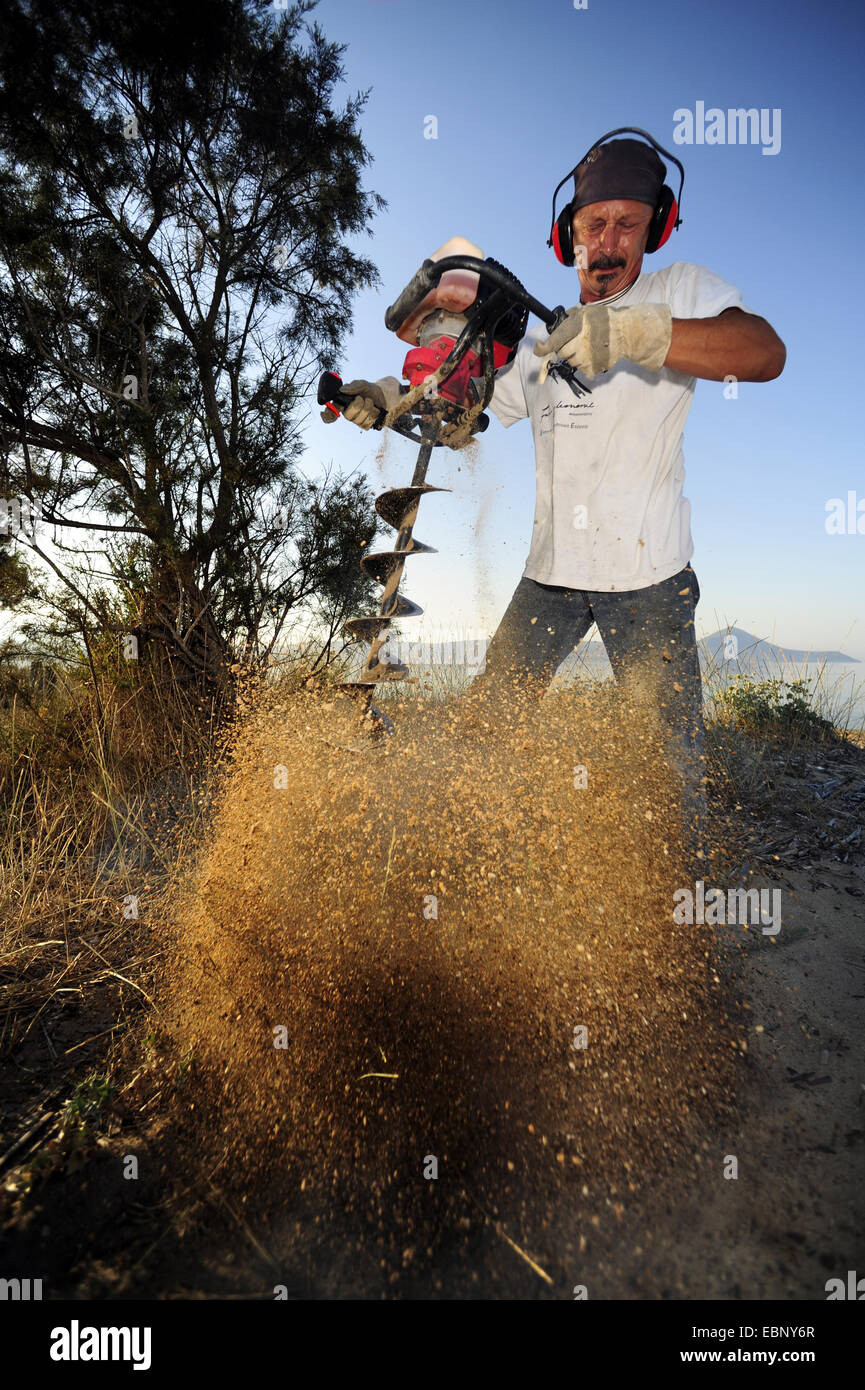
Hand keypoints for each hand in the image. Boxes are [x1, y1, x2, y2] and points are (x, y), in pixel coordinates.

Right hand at [321, 375, 402, 428]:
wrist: (382, 395)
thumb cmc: (369, 390)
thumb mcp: (362, 384)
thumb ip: (353, 386)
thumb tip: (342, 390)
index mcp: (343, 403)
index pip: (331, 412)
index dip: (327, 415)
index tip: (325, 414)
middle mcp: (347, 413)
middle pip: (348, 416)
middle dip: (357, 405)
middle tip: (362, 398)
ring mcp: (356, 420)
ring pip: (359, 419)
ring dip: (368, 408)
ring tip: (370, 402)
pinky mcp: (365, 425)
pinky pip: (367, 423)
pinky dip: (373, 414)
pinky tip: (374, 410)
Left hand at [533, 303, 672, 378]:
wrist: (626, 332)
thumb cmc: (605, 320)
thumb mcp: (587, 310)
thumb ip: (571, 316)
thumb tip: (556, 323)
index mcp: (576, 328)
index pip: (553, 343)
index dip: (542, 348)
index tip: (538, 348)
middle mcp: (580, 344)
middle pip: (562, 354)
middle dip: (564, 349)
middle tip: (574, 343)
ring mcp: (587, 358)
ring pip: (572, 363)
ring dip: (575, 357)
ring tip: (587, 348)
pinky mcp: (594, 368)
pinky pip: (582, 369)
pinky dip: (585, 364)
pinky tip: (593, 355)